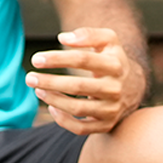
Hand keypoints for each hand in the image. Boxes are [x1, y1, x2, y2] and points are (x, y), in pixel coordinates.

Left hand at [25, 27, 143, 134]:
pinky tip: (51, 107)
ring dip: (53, 99)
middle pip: (78, 86)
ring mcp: (111, 109)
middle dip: (50, 82)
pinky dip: (63, 121)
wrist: (133, 87)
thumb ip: (88, 34)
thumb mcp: (108, 40)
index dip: (58, 58)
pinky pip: (81, 128)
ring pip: (78, 108)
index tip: (36, 59)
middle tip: (29, 78)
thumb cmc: (112, 59)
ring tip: (37, 90)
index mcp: (115, 64)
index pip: (83, 60)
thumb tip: (63, 38)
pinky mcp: (106, 125)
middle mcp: (115, 88)